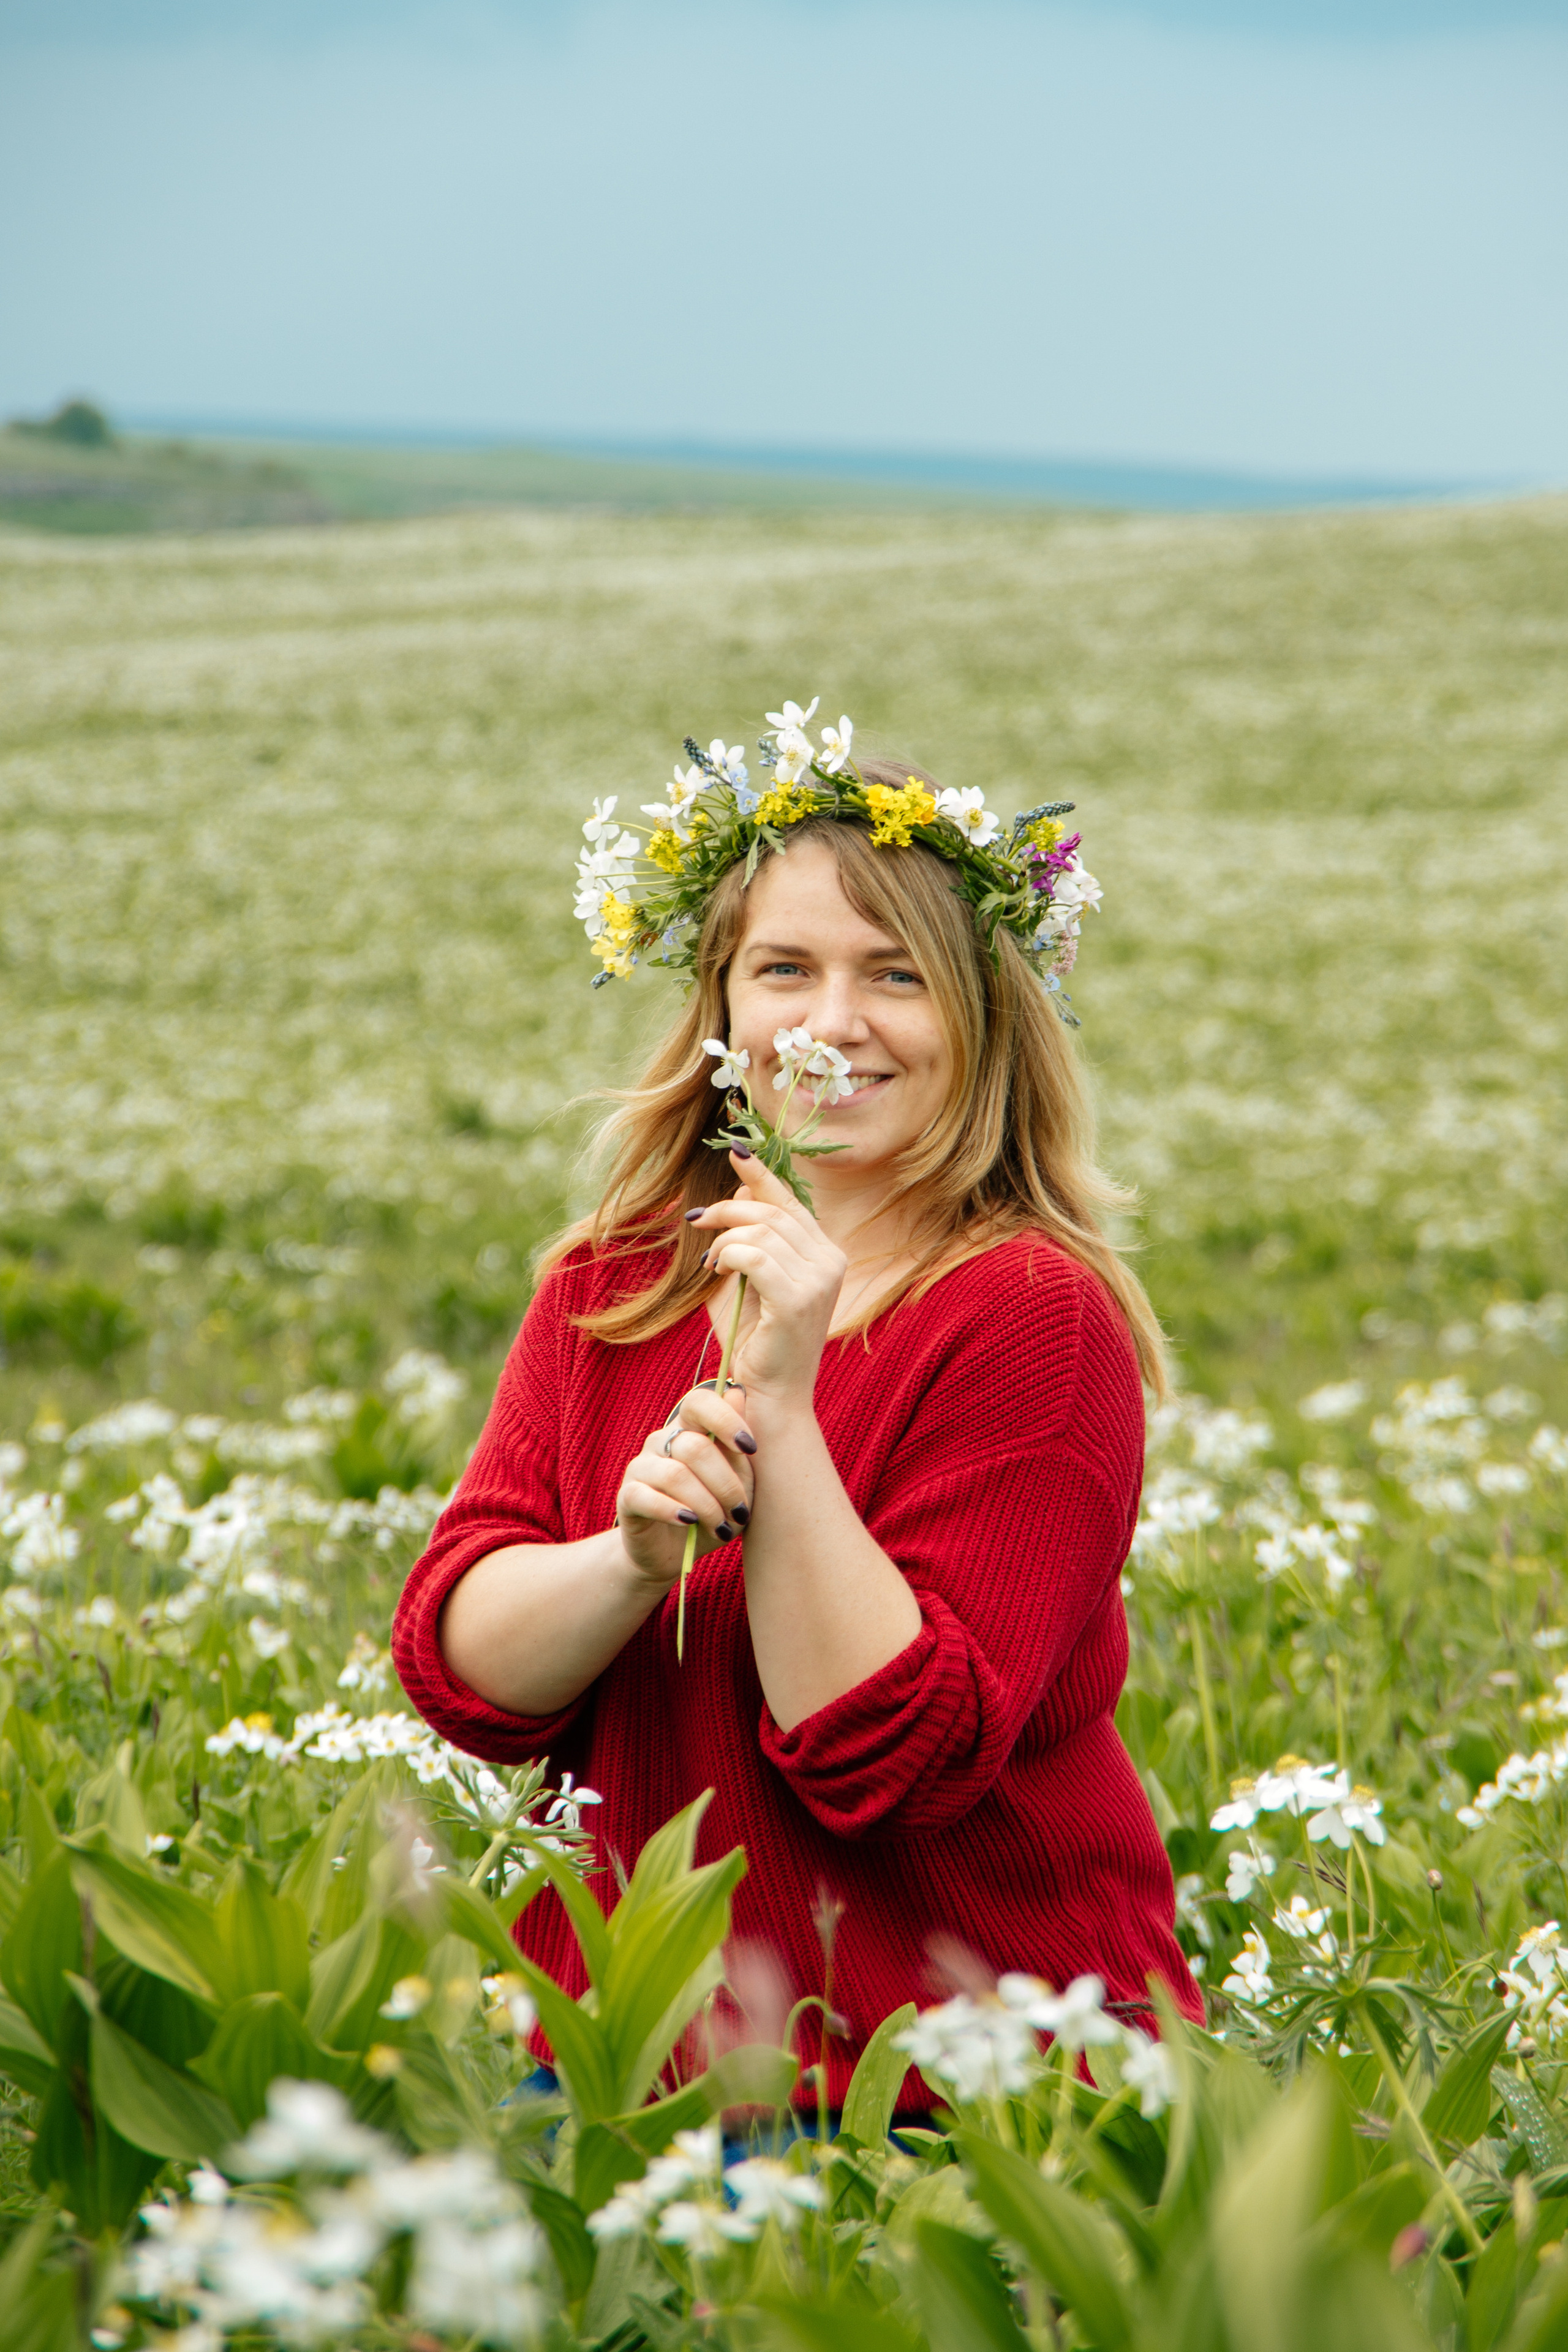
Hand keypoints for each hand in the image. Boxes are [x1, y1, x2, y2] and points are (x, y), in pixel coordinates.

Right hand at [615, 1380, 756, 1588]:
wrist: (675, 1553)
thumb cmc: (712, 1512)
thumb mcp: (738, 1483)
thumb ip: (737, 1446)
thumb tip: (739, 1390)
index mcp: (689, 1430)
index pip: (699, 1402)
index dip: (726, 1419)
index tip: (751, 1448)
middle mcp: (662, 1441)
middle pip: (695, 1446)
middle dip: (725, 1483)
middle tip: (739, 1511)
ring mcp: (641, 1467)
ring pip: (675, 1475)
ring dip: (707, 1505)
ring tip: (721, 1527)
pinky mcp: (627, 1497)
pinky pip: (646, 1497)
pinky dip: (673, 1511)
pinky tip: (690, 1523)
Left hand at [685, 1150, 846, 1407]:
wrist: (771, 1395)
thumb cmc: (759, 1340)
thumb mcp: (753, 1279)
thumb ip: (753, 1238)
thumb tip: (744, 1190)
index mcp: (826, 1255)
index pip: (792, 1202)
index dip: (762, 1175)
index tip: (735, 1151)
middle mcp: (831, 1262)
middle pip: (773, 1212)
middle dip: (729, 1209)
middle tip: (698, 1221)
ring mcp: (819, 1281)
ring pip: (760, 1231)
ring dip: (724, 1239)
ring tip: (710, 1262)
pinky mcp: (798, 1299)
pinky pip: (753, 1255)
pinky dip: (728, 1255)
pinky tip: (716, 1270)